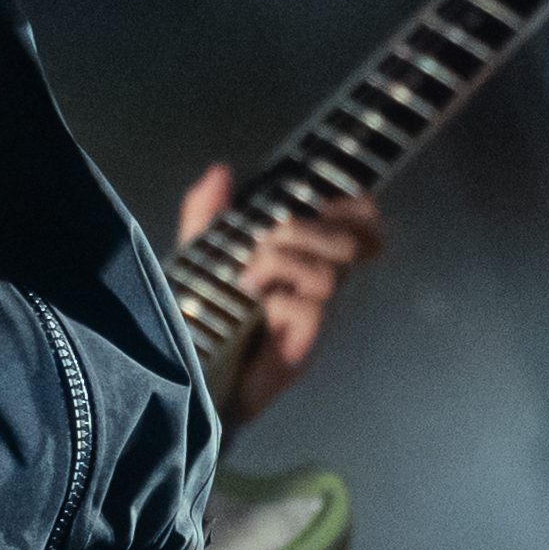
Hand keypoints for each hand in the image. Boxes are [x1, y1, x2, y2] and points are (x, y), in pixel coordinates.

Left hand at [179, 160, 385, 425]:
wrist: (188, 378)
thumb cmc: (201, 315)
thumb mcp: (199, 256)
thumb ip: (207, 214)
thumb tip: (221, 171)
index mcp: (304, 256)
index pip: (360, 223)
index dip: (354, 206)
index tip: (321, 199)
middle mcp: (318, 285)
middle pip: (353, 244)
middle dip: (309, 230)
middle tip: (269, 238)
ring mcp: (313, 319)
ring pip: (328, 275)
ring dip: (286, 262)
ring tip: (248, 275)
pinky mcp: (300, 350)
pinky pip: (308, 311)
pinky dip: (281, 301)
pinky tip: (253, 305)